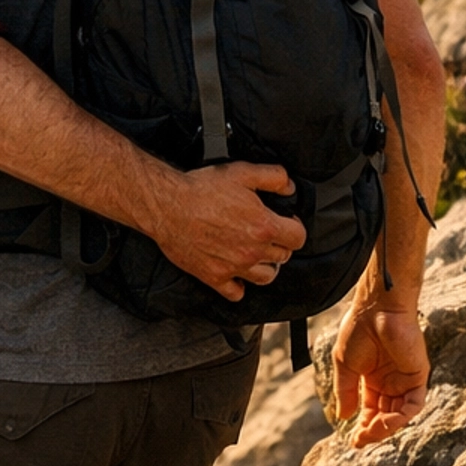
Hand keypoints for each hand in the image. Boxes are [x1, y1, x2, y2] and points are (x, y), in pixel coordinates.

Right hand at [145, 162, 307, 300]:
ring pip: (265, 277)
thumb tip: (289, 187)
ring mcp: (234, 267)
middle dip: (279, 244)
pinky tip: (236, 274)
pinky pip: (236, 293)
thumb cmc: (200, 190)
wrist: (167, 206)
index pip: (298, 238)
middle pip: (283, 257)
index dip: (294, 227)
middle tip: (268, 234)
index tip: (286, 222)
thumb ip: (273, 177)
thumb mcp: (241, 172)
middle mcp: (252, 251)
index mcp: (263, 226)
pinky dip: (239, 286)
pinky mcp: (214, 277)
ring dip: (265, 266)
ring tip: (256, 254)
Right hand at [333, 301, 429, 447]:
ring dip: (386, 428)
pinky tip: (385, 421)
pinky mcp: (418, 376)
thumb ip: (345, 391)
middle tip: (360, 440)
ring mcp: (405, 380)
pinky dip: (401, 417)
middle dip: (373, 432)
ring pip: (400, 415)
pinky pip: (413, 404)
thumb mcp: (345, 365)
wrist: (375, 310)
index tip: (352, 441)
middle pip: (385, 416)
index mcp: (373, 379)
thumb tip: (343, 417)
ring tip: (370, 432)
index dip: (363, 427)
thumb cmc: (358, 331)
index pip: (371, 410)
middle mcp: (390, 382)